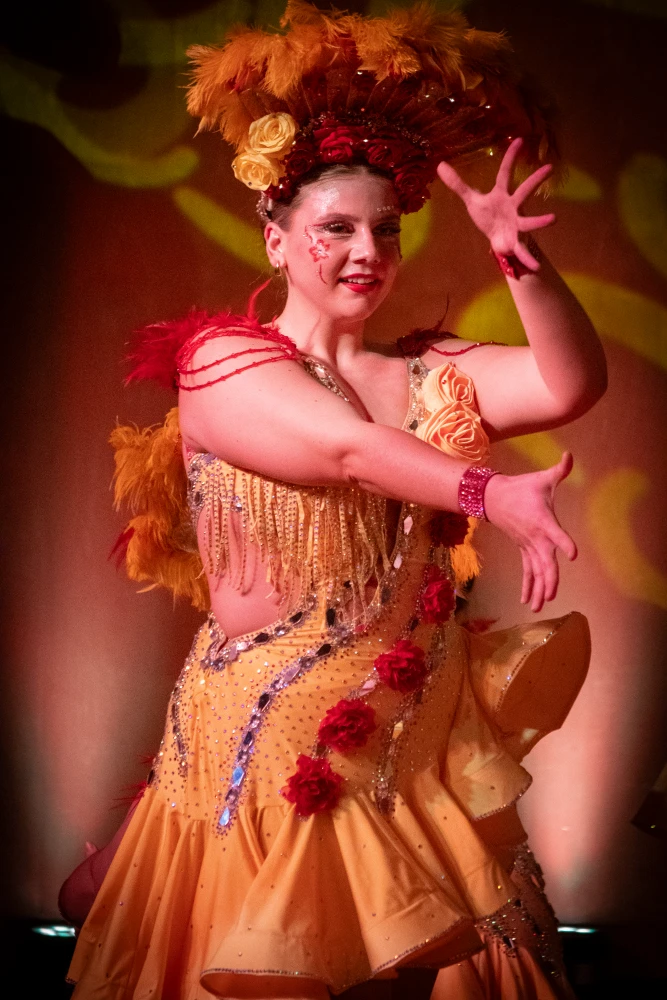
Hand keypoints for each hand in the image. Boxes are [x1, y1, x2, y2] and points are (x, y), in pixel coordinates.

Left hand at [436, 137, 554, 270]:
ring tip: (554, 219)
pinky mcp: (515, 241)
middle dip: (536, 180)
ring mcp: (516, 224)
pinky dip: (528, 259)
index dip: (510, 157)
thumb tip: (440, 165)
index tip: (519, 140)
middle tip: (550, 168)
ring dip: (540, 221)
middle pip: (524, 192)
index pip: (505, 172)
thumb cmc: (487, 215)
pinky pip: (522, 250)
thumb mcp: (471, 199)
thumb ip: (457, 184)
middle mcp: (513, 207)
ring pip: (529, 222)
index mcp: (501, 195)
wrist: (496, 238)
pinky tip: (536, 267)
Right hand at [483, 452, 576, 612]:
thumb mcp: (542, 478)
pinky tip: (531, 602)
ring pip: (534, 572)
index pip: (556, 533)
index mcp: (543, 521)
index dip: (565, 542)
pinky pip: (528, 571)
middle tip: (552, 596)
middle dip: (548, 580)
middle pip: (543, 563)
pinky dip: (529, 586)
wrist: (493, 497)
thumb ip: (559, 470)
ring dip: (537, 589)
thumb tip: (569, 455)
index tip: (573, 554)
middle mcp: (535, 538)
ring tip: (540, 608)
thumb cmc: (522, 487)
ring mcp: (528, 546)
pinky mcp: (524, 549)